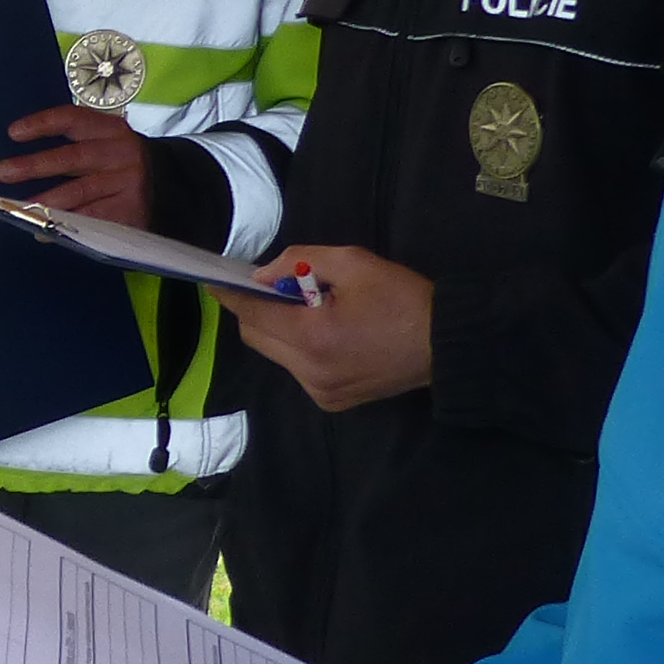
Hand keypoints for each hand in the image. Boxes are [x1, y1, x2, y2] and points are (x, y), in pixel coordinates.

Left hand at [0, 103, 151, 227]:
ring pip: (79, 191)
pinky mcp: (131, 210)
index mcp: (111, 129)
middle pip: (72, 157)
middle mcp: (120, 152)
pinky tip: (44, 230)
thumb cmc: (122, 166)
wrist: (173, 189)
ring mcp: (127, 182)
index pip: (73, 119)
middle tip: (3, 171)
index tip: (13, 133)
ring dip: (45, 201)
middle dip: (35, 165)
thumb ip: (75, 148)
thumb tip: (23, 166)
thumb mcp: (107, 145)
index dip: (42, 124)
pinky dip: (64, 225)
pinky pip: (91, 218)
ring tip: (20, 208)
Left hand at [228, 245, 435, 411]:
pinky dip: (299, 349)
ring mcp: (320, 392)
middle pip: (256, 337)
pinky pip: (297, 370)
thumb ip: (299, 262)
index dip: (231, 294)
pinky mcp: (331, 401)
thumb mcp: (353, 263)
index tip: (216, 280)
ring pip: (275, 355)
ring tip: (314, 309)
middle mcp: (309, 372)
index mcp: (313, 337)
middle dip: (258, 310)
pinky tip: (329, 334)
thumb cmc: (402, 298)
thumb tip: (263, 275)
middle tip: (280, 287)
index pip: (252, 314)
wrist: (447, 344)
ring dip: (280, 329)